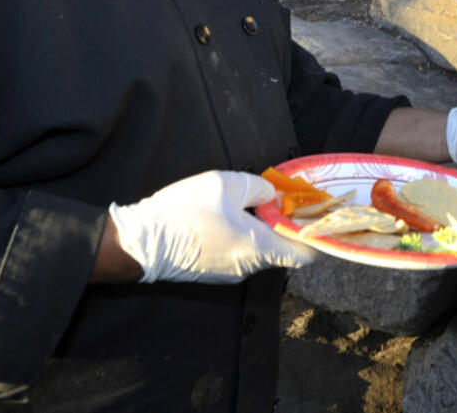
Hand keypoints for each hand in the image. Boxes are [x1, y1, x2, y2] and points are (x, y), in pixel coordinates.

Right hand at [109, 170, 315, 283]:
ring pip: (260, 250)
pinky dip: (243, 235)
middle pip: (283, 250)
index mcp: (259, 248)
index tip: (315, 212)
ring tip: (252, 202)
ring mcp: (230, 272)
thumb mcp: (226, 184)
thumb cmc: (185, 212)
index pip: (307, 254)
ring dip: (262, 228)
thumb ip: (258, 188)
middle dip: (286, 224)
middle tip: (282, 198)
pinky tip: (229, 215)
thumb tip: (271, 196)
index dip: (317, 234)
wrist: (140, 242)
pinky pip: (239, 253)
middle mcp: (249, 266)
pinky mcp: (213, 271)